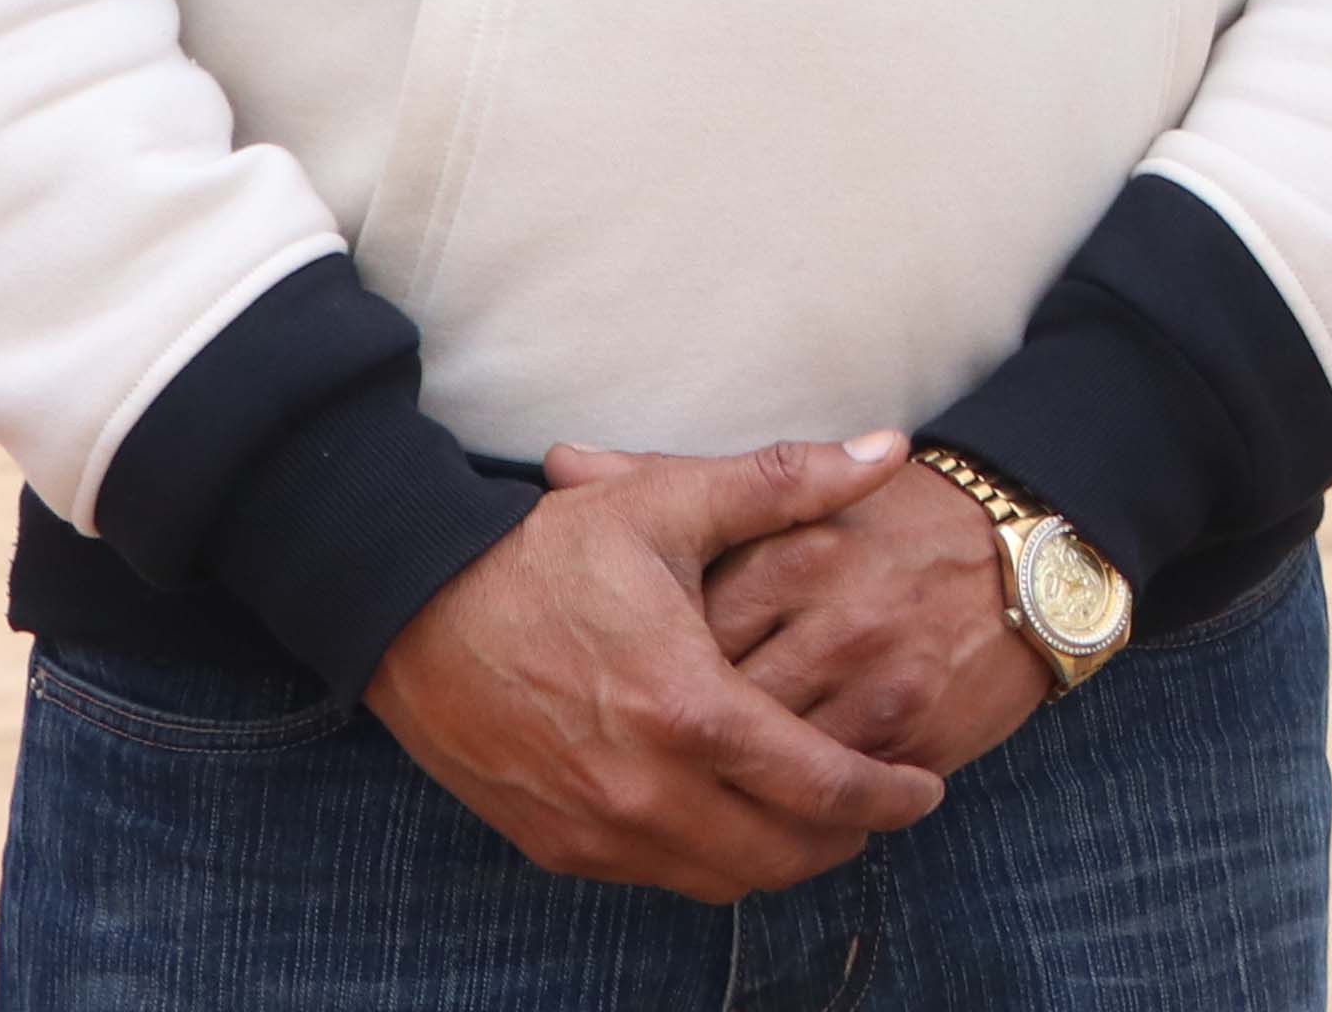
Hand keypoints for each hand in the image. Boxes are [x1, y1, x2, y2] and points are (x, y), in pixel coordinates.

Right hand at [363, 438, 948, 901]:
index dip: (887, 798)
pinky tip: (726, 812)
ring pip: (718, 880)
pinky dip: (705, 859)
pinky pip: (652, 877)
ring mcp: (591, 826)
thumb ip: (788, 484)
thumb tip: (889, 451)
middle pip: (779, 856)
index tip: (926, 791)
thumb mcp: (668, 502)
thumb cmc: (544, 550)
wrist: (405, 608)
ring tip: (810, 810)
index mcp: (686, 708)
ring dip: (774, 856)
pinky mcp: (550, 842)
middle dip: (842, 839)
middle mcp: (642, 788)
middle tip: (877, 805)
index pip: (818, 786)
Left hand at [626, 444, 1057, 777]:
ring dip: (724, 795)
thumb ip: (668, 479)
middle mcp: (834, 622)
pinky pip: (829, 796)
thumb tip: (561, 462)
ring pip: (772, 769)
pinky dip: (785, 812)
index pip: (685, 634)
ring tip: (676, 800)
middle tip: (623, 762)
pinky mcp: (916, 733)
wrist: (1028, 546)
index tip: (602, 690)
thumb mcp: (791, 498)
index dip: (636, 673)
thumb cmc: (892, 525)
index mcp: (793, 557)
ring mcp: (877, 683)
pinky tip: (749, 816)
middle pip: (721, 711)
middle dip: (668, 748)